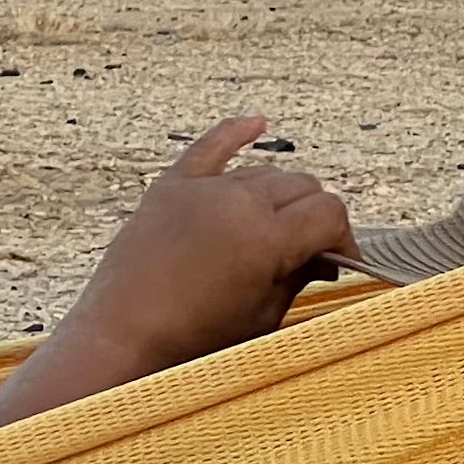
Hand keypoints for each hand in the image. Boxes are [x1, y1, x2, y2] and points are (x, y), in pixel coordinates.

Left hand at [0, 117, 353, 440]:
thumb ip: (299, 275)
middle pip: (302, 186)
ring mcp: (201, 190)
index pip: (329, 213)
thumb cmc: (193, 341)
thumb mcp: (261, 317)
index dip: (343, 239)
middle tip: (310, 254)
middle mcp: (237, 201)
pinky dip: (235, 132)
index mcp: (267, 237)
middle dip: (314, 218)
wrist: (120, 337)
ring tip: (279, 229)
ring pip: (263, 172)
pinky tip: (258, 122)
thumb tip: (323, 256)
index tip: (340, 263)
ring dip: (280, 196)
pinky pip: (210, 147)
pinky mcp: (169, 187)